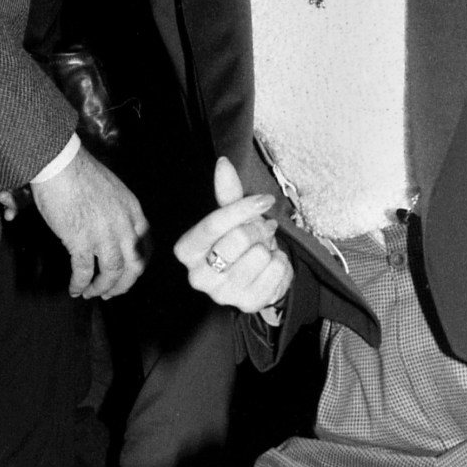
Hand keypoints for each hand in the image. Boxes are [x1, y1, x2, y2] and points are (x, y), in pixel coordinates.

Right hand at [31, 143, 147, 297]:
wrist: (60, 164)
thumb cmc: (79, 171)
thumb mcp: (111, 190)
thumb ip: (116, 212)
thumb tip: (107, 228)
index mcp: (133, 211)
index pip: (146, 246)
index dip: (138, 265)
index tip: (129, 274)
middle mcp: (124, 226)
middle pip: (133, 266)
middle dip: (123, 285)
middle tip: (110, 293)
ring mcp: (104, 235)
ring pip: (111, 273)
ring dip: (101, 288)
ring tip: (90, 293)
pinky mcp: (81, 241)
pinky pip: (84, 271)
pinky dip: (80, 284)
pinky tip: (74, 289)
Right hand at [174, 156, 293, 314]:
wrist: (256, 277)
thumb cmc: (238, 243)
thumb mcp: (231, 217)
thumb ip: (227, 192)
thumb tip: (223, 163)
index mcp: (187, 251)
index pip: (213, 223)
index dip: (242, 208)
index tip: (264, 200)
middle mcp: (198, 276)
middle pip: (238, 239)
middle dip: (257, 229)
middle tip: (261, 231)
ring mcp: (222, 294)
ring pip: (259, 255)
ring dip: (269, 248)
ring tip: (263, 250)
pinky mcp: (246, 303)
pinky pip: (275, 271)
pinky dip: (280, 263)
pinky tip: (270, 266)